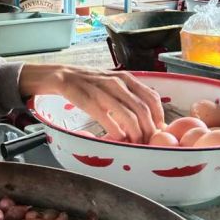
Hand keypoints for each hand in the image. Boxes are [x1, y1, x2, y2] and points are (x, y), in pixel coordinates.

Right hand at [20, 64, 164, 143]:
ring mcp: (101, 90)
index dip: (159, 117)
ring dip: (134, 133)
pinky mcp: (85, 98)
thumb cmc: (89, 83)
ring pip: (127, 114)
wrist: (60, 75)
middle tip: (147, 143)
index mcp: (126, 78)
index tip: (159, 132)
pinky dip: (114, 130)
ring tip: (134, 144)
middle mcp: (116, 82)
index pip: (152, 98)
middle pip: (142, 109)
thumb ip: (130, 96)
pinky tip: (117, 138)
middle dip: (148, 130)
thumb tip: (149, 119)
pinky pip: (105, 116)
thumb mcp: (113, 84)